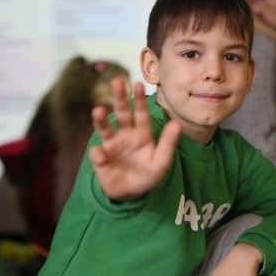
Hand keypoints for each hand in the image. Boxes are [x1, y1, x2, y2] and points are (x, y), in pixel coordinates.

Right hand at [89, 79, 181, 200]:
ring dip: (100, 119)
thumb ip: (168, 143)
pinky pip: (98, 154)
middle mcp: (125, 134)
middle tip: (117, 81)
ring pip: (104, 128)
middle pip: (121, 113)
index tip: (138, 83)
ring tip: (98, 111)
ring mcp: (111, 145)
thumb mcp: (162, 161)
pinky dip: (99, 154)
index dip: (139, 99)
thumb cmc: (148, 175)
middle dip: (119, 98)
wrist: (132, 194)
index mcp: (141, 133)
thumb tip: (177, 124)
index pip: (140, 113)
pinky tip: (101, 155)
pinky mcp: (101, 159)